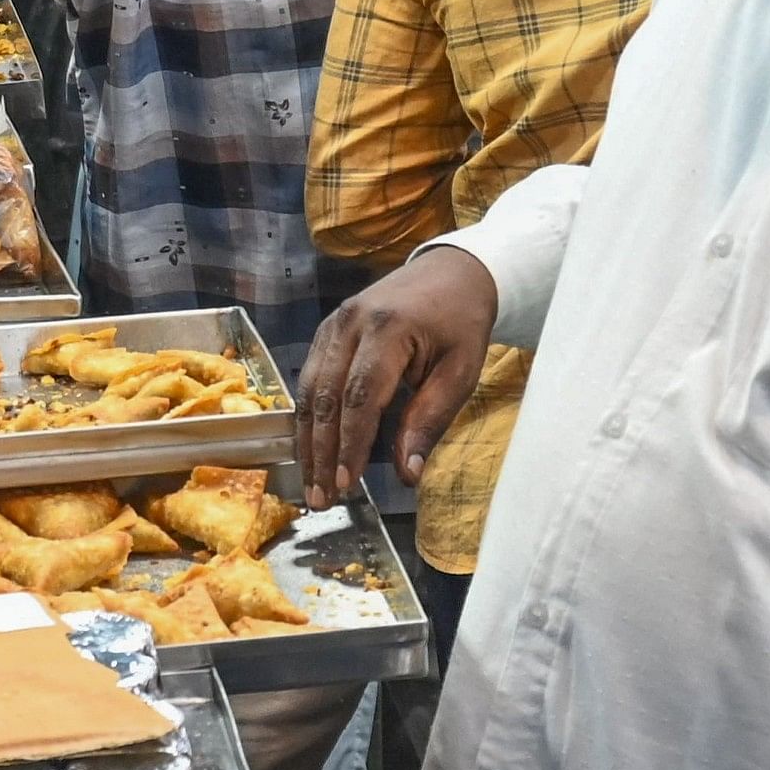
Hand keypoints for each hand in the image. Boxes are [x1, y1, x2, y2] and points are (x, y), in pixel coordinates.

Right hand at [295, 245, 501, 508]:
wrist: (450, 272)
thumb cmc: (461, 323)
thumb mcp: (459, 372)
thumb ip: (429, 420)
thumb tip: (408, 474)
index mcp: (387, 329)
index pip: (360, 397)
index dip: (350, 445)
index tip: (347, 485)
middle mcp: (348, 324)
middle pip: (325, 398)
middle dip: (321, 453)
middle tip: (321, 498)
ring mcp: (331, 324)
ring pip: (309, 391)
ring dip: (308, 441)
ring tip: (313, 483)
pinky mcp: (326, 331)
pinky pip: (309, 379)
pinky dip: (309, 418)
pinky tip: (312, 448)